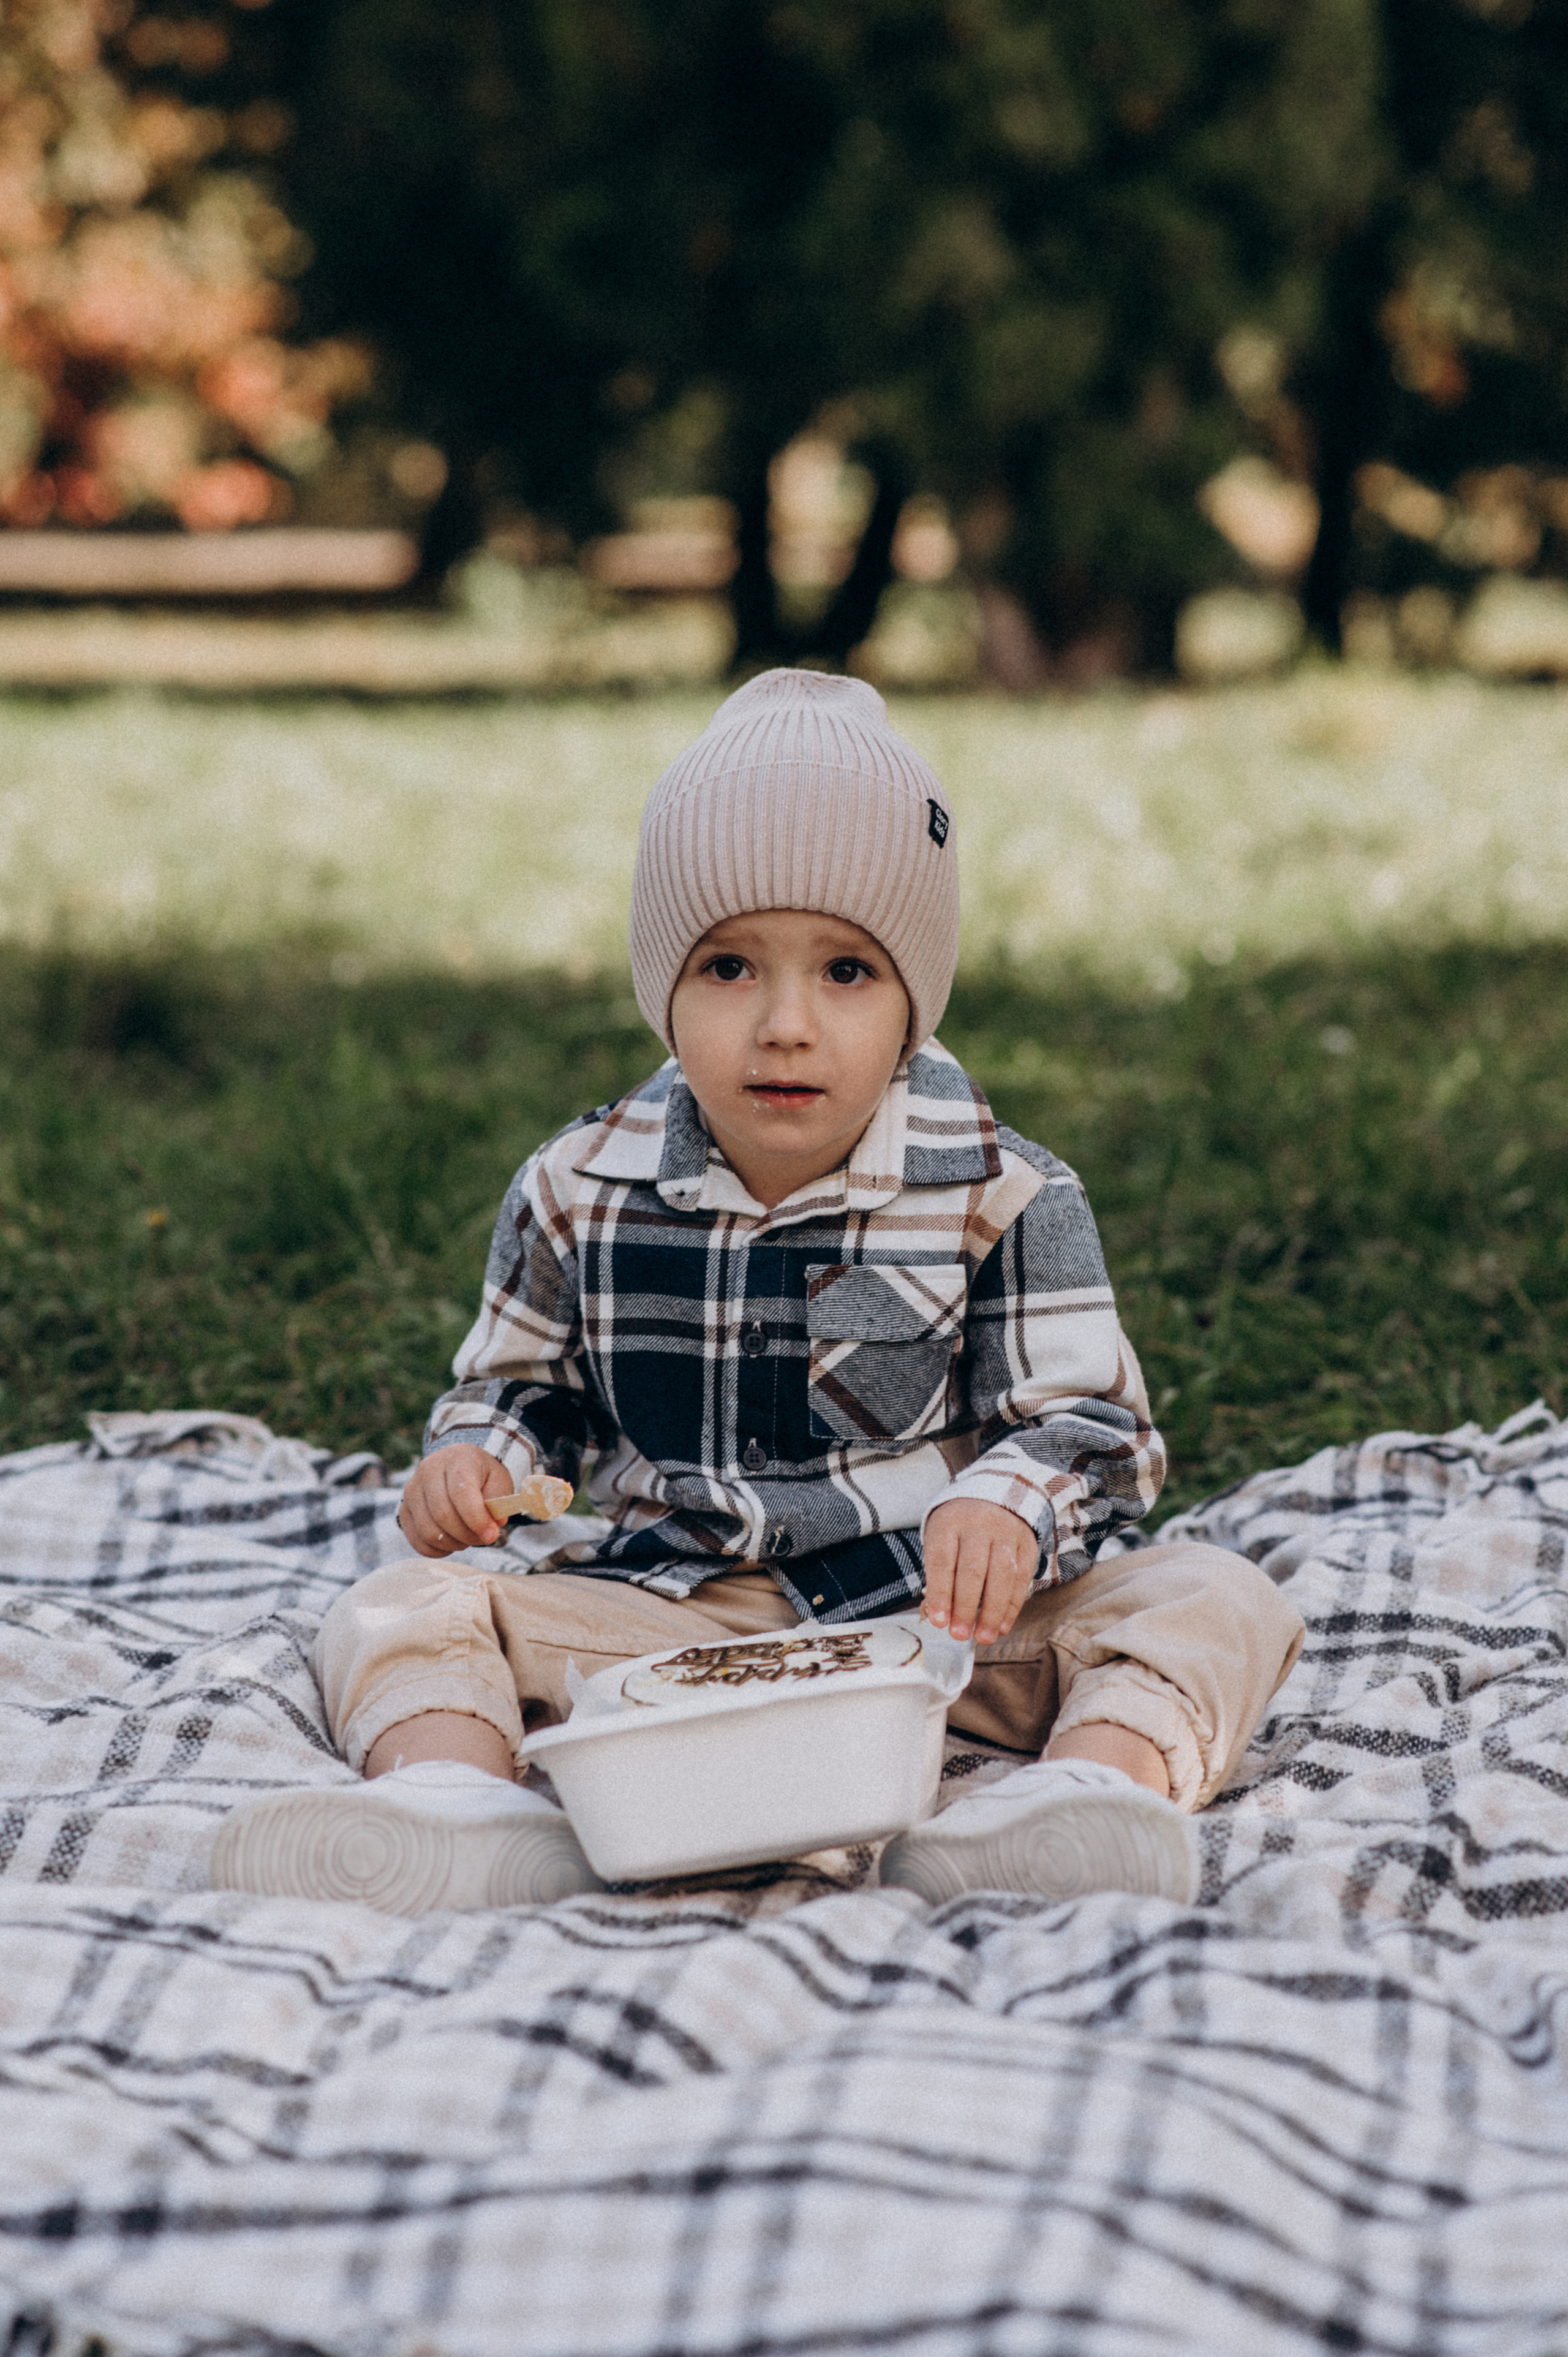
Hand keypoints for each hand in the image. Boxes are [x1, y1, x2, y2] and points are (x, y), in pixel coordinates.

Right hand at [397, 1445, 511, 1556]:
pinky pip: (417, 1540)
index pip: (461, 1493)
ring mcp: (412, 1491)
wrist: (457, 1465)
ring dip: (453, 1544)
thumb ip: (498, 1502)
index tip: (491, 1534)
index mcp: (456, 1460)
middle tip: (482, 1538)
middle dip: (467, 1535)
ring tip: (467, 1539)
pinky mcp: (404, 1510)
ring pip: (428, 1531)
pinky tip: (451, 1544)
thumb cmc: (480, 1475)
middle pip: (443, 1515)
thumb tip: (492, 1527)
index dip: (477, 1519)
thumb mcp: (499, 1480)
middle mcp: (428, 1471)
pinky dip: (437, 1550)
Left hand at [921, 1499, 1037, 1646]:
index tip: (939, 1621)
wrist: (995, 1495)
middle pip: (972, 1570)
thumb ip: (938, 1575)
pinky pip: (1021, 1578)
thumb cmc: (960, 1527)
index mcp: (949, 1523)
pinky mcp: (1027, 1544)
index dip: (940, 1593)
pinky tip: (1003, 1625)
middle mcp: (978, 1525)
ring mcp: (1006, 1533)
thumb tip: (937, 1615)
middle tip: (959, 1634)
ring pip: (1001, 1576)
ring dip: (992, 1612)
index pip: (942, 1561)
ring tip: (983, 1637)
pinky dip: (1013, 1606)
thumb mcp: (940, 1538)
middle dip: (965, 1607)